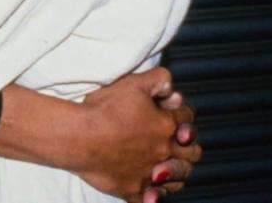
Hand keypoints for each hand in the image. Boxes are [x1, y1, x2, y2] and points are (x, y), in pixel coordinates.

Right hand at [75, 68, 200, 202]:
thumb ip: (157, 79)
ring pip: (178, 178)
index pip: (186, 117)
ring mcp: (150, 173)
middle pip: (192, 153)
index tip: (171, 107)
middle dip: (188, 145)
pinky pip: (151, 199)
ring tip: (167, 164)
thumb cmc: (104, 109)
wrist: (80, 136)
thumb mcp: (132, 83)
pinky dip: (153, 196)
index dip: (180, 110)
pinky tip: (151, 192)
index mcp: (166, 125)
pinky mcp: (134, 189)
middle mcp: (164, 152)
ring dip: (176, 171)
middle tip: (180, 140)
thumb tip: (171, 84)